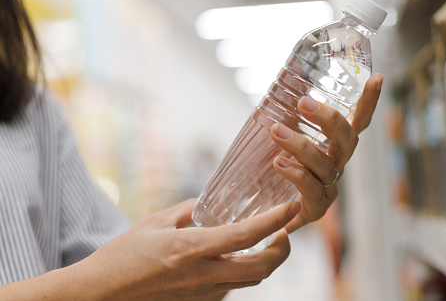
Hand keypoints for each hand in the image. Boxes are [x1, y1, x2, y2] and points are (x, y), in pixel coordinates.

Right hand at [69, 199, 300, 300]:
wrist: (102, 294)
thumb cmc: (123, 254)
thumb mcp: (155, 222)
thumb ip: (188, 211)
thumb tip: (208, 205)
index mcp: (190, 249)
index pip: (245, 235)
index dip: (274, 221)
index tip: (291, 207)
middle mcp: (202, 275)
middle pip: (261, 267)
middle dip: (282, 249)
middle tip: (285, 230)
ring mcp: (203, 292)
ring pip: (251, 280)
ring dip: (267, 260)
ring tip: (268, 239)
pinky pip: (233, 286)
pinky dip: (245, 270)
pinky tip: (238, 256)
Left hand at [269, 73, 382, 232]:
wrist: (273, 216)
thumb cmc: (282, 172)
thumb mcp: (285, 143)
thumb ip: (286, 121)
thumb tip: (274, 91)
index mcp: (335, 147)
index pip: (357, 122)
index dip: (369, 102)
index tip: (377, 78)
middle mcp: (338, 164)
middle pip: (347, 140)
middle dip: (328, 119)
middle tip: (303, 102)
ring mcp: (330, 187)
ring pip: (325, 164)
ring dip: (300, 145)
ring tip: (276, 131)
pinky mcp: (317, 208)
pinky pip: (311, 188)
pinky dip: (295, 174)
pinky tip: (279, 163)